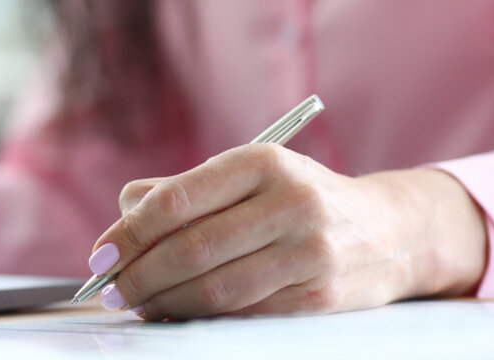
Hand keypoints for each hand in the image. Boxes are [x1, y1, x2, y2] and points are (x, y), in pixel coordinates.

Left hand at [88, 144, 485, 319]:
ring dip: (164, 302)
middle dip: (139, 275)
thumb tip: (123, 213)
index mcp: (263, 162)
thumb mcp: (249, 176)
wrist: (392, 232)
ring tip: (137, 303)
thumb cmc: (298, 200)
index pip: (178, 200)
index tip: (101, 253)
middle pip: (192, 249)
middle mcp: (290, 202)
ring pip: (215, 289)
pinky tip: (175, 313)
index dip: (130, 232)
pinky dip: (199, 317)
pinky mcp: (319, 297)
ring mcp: (309, 252)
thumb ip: (184, 190)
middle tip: (109, 289)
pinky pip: (243, 313)